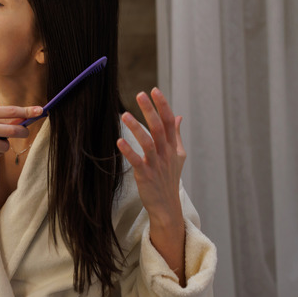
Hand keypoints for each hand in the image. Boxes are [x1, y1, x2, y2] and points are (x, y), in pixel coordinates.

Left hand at [117, 88, 186, 283]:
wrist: (167, 206)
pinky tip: (119, 141)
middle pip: (159, 128)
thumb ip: (175, 134)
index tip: (153, 90)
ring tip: (125, 114)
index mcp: (172, 146)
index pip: (169, 121)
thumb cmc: (169, 178)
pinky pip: (137, 162)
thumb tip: (179, 116)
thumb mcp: (177, 156)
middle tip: (140, 94)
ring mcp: (156, 165)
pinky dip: (129, 151)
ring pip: (148, 143)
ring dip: (137, 128)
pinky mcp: (146, 176)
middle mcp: (166, 153)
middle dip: (150, 110)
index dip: (162, 105)